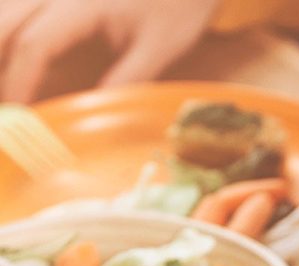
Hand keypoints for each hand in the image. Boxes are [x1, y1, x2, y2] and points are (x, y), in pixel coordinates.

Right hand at [0, 0, 217, 101]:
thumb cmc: (176, 7)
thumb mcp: (160, 47)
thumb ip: (128, 76)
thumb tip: (95, 113)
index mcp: (80, 4)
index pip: (35, 44)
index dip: (19, 81)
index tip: (18, 115)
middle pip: (3, 23)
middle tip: (4, 110)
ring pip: (2, 12)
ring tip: (6, 93)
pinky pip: (14, 9)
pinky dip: (7, 33)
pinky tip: (10, 61)